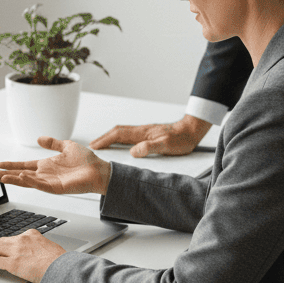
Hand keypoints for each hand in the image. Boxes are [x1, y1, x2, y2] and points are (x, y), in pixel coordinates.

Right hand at [0, 137, 112, 194]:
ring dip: (13, 179)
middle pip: (20, 175)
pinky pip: (40, 185)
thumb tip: (39, 138)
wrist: (100, 170)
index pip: (23, 165)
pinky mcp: (56, 188)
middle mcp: (45, 174)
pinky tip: (20, 177)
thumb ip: (52, 143)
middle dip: (5, 175)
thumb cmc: (87, 160)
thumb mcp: (66, 146)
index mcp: (46, 165)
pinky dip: (29, 181)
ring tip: (1, 177)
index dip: (10, 165)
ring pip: (26, 181)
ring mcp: (49, 182)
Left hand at [0, 228, 65, 282]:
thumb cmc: (59, 261)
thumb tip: (37, 255)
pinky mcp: (12, 263)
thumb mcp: (49, 247)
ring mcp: (16, 251)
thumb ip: (39, 248)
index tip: (4, 247)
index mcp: (32, 235)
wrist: (61, 268)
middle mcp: (22, 240)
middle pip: (2, 241)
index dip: (7, 244)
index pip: (15, 237)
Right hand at [90, 115, 210, 157]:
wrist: (191, 130)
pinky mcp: (147, 135)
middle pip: (117, 132)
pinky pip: (128, 136)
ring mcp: (144, 132)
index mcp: (142, 133)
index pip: (118, 135)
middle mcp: (141, 131)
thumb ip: (149, 147)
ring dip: (110, 138)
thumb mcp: (166, 145)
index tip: (94, 146)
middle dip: (103, 138)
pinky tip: (120, 145)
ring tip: (102, 146)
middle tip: (92, 146)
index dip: (105, 140)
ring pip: (122, 133)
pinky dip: (119, 139)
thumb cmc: (181, 139)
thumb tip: (133, 151)